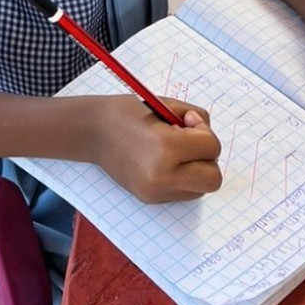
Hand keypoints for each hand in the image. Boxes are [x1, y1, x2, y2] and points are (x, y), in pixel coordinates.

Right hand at [92, 96, 221, 202]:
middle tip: (189, 141)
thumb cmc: (128, 113)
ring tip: (177, 152)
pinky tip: (167, 162)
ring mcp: (155, 192)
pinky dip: (184, 177)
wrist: (92, 132)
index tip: (187, 122)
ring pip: (201, 189)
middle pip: (212, 178)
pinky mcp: (151, 199)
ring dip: (198, 169)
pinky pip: (184, 192)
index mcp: (165, 148)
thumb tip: (206, 133)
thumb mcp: (164, 104)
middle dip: (208, 157)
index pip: (211, 147)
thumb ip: (192, 117)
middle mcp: (161, 176)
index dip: (203, 130)